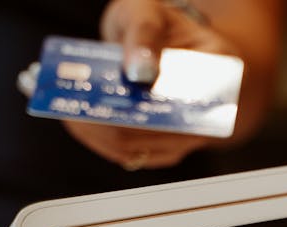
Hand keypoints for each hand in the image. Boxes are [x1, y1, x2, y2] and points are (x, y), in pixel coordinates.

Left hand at [64, 0, 239, 169]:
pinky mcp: (162, 148)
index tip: (106, 94)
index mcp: (220, 73)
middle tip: (73, 102)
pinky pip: (130, 153)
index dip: (147, 102)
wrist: (174, 46)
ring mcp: (185, 136)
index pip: (185, 99)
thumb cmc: (165, 27)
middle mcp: (208, 112)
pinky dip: (99, 140)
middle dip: (110, 119)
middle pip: (155, 131)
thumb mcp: (151, 11)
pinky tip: (76, 121)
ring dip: (98, 132)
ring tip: (66, 109)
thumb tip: (139, 71)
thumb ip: (145, 31)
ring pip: (137, 148)